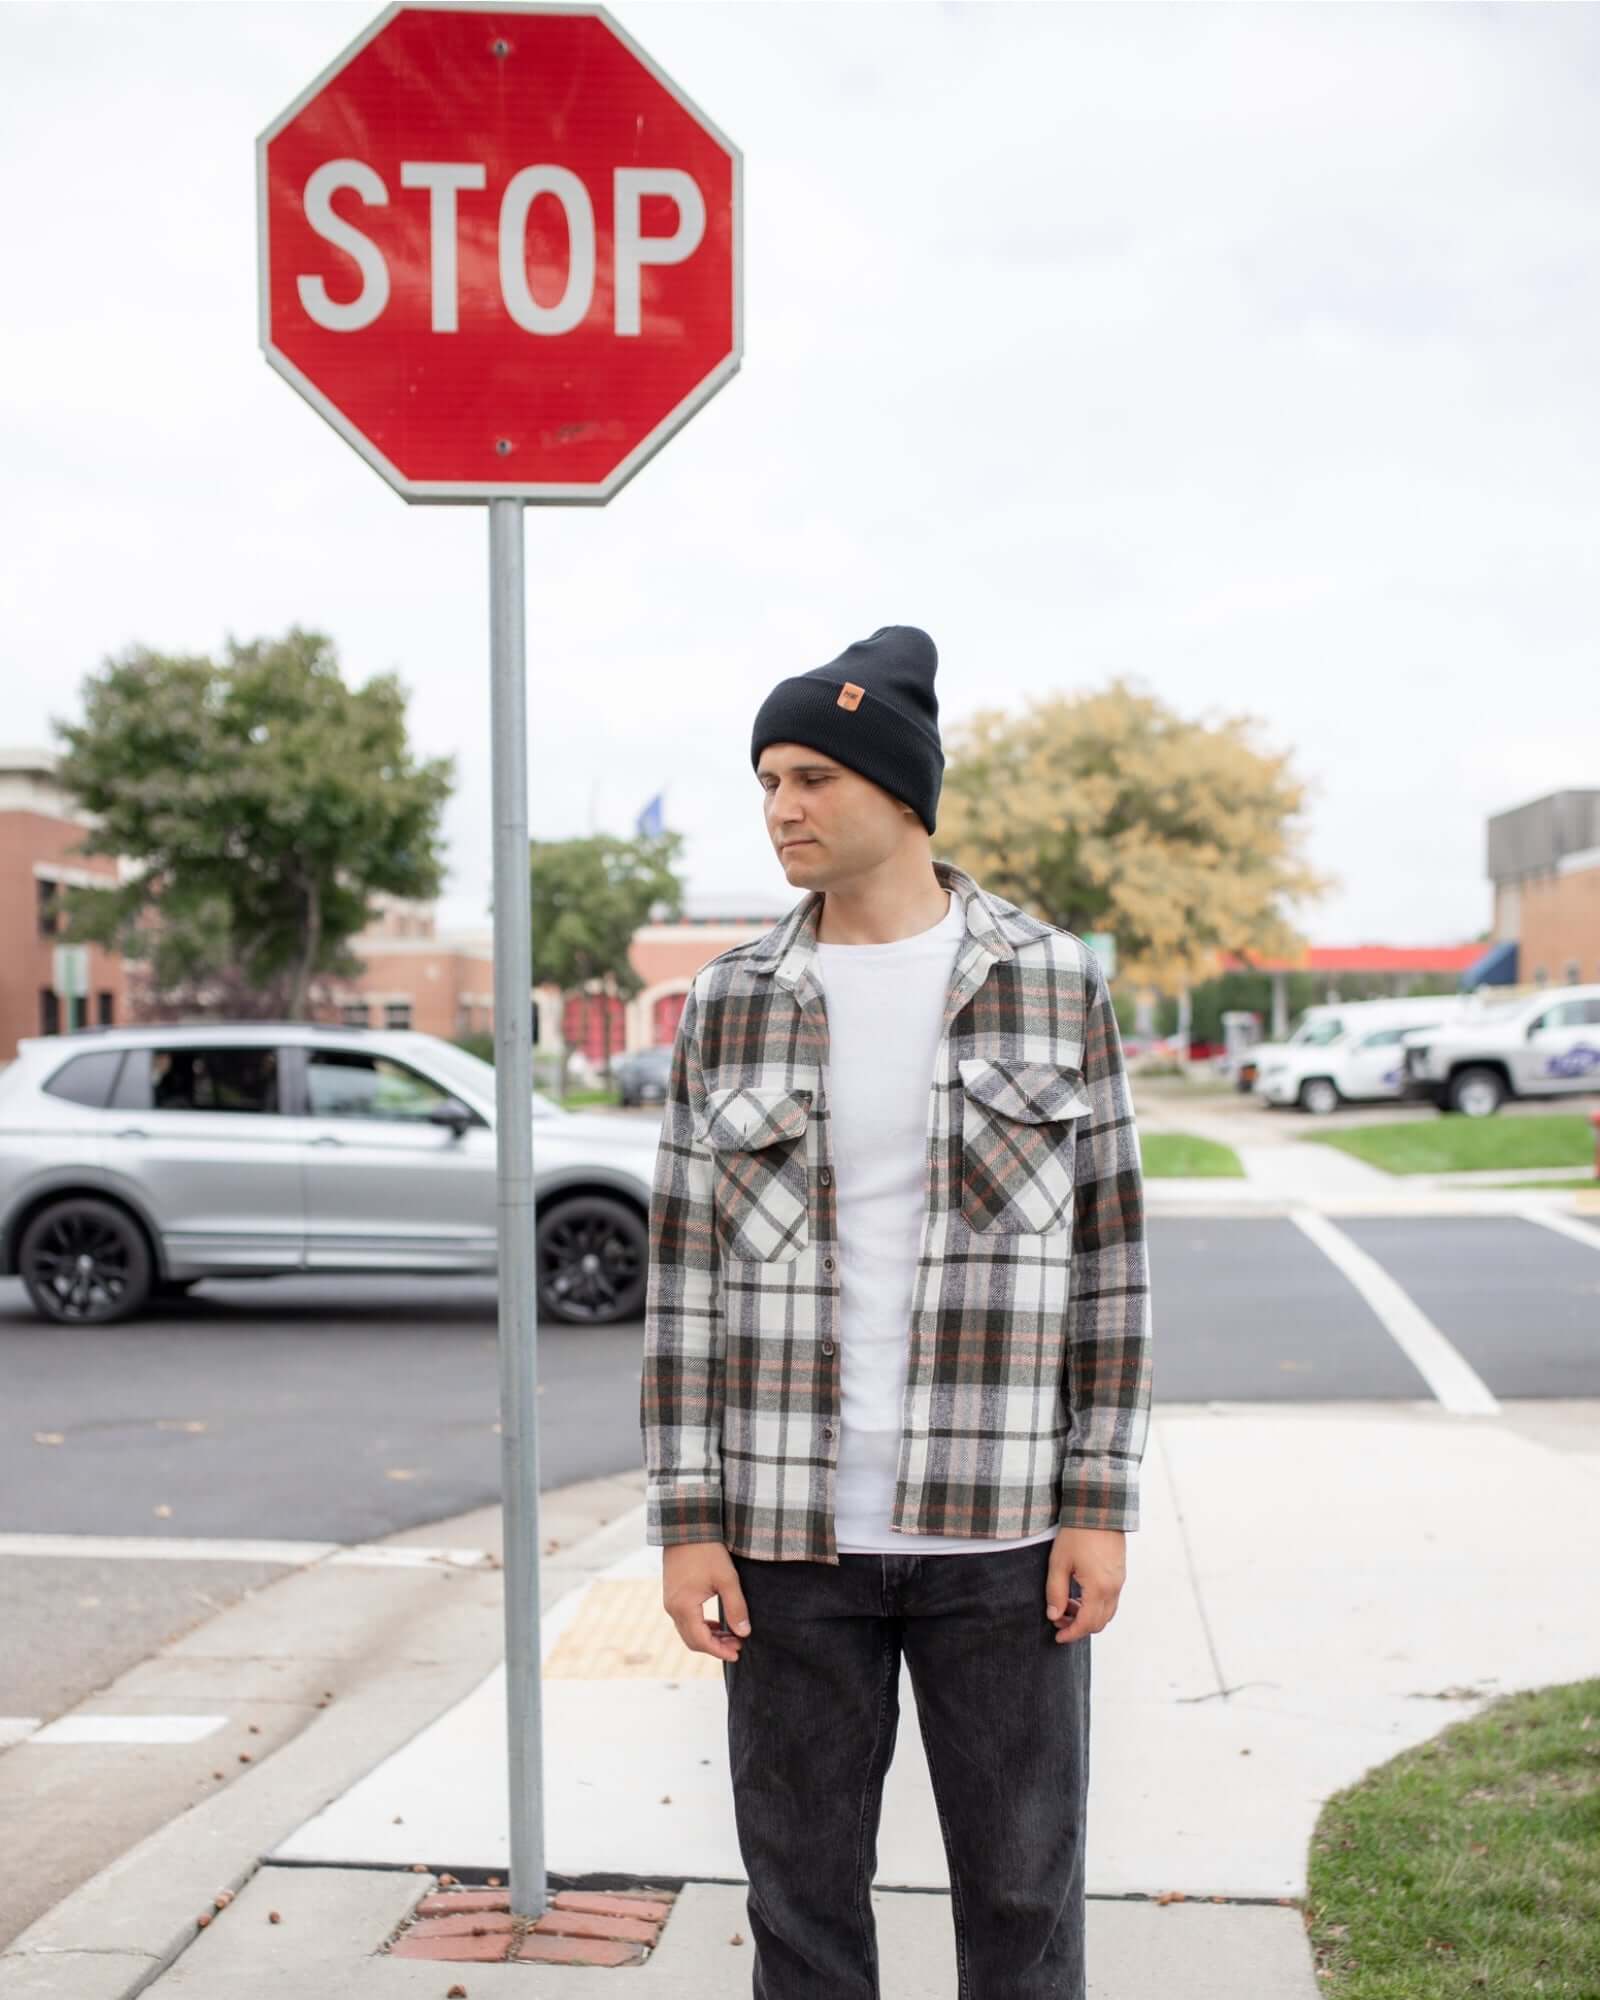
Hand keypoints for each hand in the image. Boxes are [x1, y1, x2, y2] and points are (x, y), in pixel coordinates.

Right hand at [662, 1540, 749, 1662]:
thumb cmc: (708, 1551)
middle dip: (715, 1647)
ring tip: (732, 1635)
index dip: (720, 1651)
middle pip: (692, 1640)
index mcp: (683, 1606)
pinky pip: (685, 1620)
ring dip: (709, 1637)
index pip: (701, 1641)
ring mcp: (669, 1601)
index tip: (738, 1653)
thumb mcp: (727, 1578)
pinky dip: (701, 1626)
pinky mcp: (672, 1595)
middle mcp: (672, 1608)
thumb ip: (736, 1607)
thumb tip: (745, 1633)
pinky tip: (717, 1623)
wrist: (686, 1527)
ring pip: (688, 1631)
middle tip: (738, 1645)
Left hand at [1046, 1527, 1124, 1644]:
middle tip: (1058, 1620)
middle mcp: (1113, 1588)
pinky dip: (1095, 1605)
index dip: (1071, 1634)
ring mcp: (1119, 1581)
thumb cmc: (1077, 1533)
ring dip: (1087, 1616)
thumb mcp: (1059, 1562)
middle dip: (1078, 1627)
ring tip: (1066, 1606)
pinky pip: (1110, 1600)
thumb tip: (1054, 1616)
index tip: (1057, 1637)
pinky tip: (1079, 1595)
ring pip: (1106, 1612)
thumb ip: (1055, 1592)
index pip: (1086, 1624)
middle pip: (1099, 1622)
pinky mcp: (1120, 1574)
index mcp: (1099, 1588)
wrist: (1099, 1508)